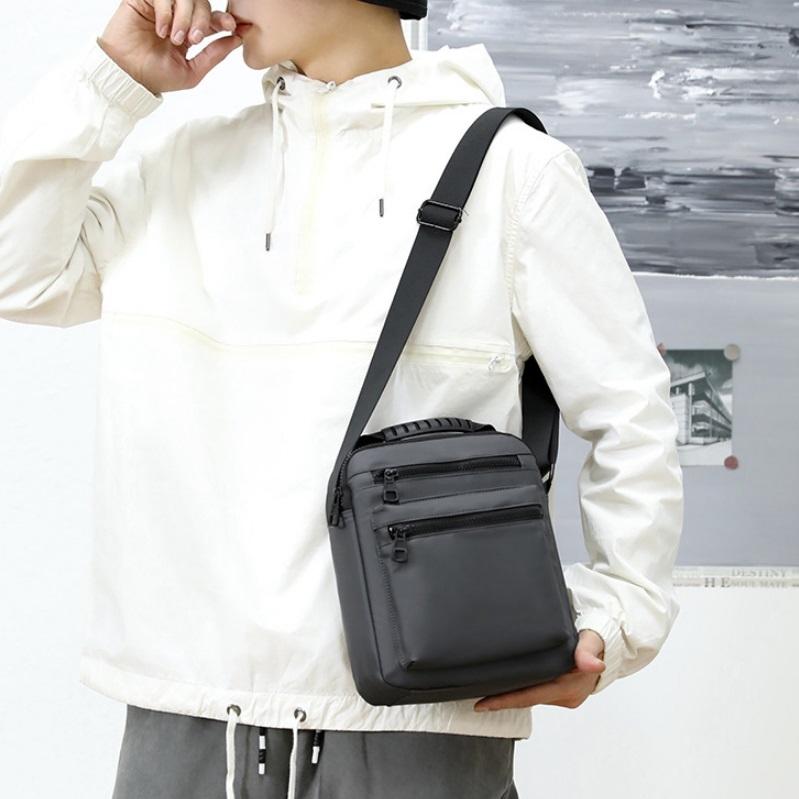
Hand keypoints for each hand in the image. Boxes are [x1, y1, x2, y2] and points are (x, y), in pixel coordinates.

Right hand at [97, 0, 242, 95]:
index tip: (232, 27)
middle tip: (193, 39)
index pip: (213, 17)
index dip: (225, 19)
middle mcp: (178, 16)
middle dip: (203, 20)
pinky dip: (166, 11)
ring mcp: (162, 6)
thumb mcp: (193, 71)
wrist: (127, 75)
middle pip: (202, 3)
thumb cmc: (156, 77)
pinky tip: (161, 30)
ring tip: (174, 38)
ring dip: (184, 16)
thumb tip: (237, 40)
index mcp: (191, 32)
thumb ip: (215, 55)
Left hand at [473, 629, 605, 711]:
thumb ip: (587, 650)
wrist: (607, 642)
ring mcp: (564, 696)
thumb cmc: (597, 637)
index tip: (481, 704)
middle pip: (527, 698)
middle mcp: (566, 696)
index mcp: (569, 687)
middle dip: (501, 697)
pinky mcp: (561, 691)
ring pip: (531, 695)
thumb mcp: (592, 639)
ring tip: (483, 685)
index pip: (530, 697)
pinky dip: (522, 686)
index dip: (505, 701)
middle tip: (472, 691)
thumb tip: (593, 665)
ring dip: (511, 692)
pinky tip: (505, 681)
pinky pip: (537, 691)